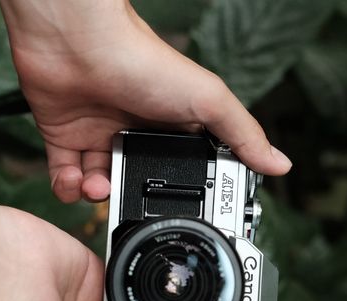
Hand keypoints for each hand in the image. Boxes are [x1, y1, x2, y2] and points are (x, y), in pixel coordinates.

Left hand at [0, 0, 292, 203]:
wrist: (78, 42)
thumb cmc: (143, 60)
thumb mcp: (208, 100)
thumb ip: (243, 134)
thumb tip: (281, 164)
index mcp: (174, 126)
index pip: (185, 170)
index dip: (184, 195)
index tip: (182, 212)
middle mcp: (138, 132)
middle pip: (140, 184)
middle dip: (133, 201)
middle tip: (130, 203)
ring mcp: (102, 135)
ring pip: (101, 185)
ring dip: (97, 197)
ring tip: (98, 190)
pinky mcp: (66, 137)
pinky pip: (66, 177)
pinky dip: (68, 188)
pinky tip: (76, 184)